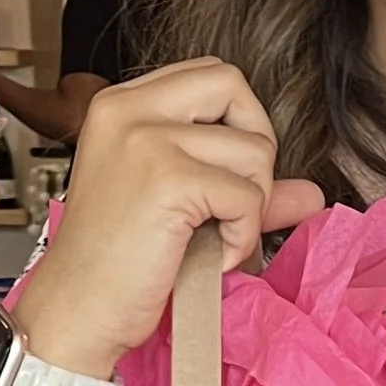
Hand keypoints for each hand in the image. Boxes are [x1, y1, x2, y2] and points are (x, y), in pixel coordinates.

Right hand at [8, 59, 323, 379]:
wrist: (76, 311)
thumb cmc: (115, 263)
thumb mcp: (179, 206)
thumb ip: (240, 185)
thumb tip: (308, 193)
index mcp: (121, 104)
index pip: (210, 75)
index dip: (236, 122)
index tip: (222, 173)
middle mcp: (128, 110)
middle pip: (233, 85)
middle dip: (254, 145)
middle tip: (232, 198)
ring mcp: (145, 140)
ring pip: (254, 150)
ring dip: (249, 206)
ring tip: (210, 237)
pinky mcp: (167, 179)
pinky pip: (248, 198)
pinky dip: (241, 237)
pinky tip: (207, 255)